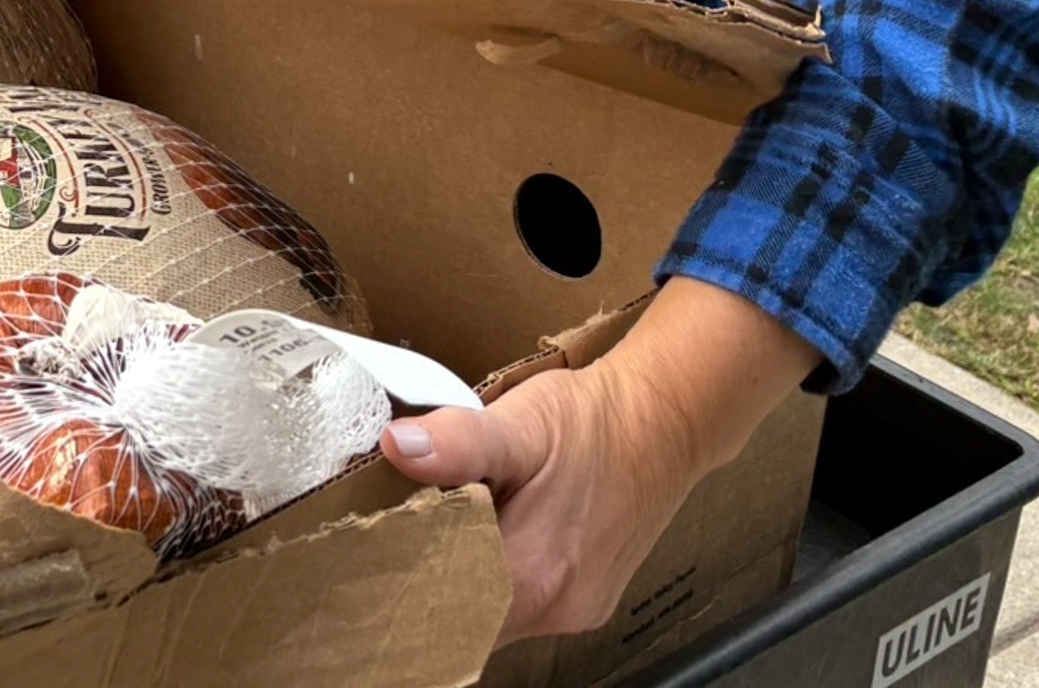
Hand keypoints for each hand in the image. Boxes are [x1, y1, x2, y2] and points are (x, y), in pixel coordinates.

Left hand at [380, 278, 817, 644]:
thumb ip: (458, 442)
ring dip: (461, 577)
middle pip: (466, 617)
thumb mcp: (522, 422)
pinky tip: (482, 533)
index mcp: (533, 576)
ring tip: (436, 527)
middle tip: (393, 535)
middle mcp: (556, 608)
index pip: (443, 611)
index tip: (371, 556)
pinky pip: (520, 602)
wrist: (667, 421)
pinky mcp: (586, 598)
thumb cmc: (596, 421)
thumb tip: (398, 447)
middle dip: (427, 581)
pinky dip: (493, 575)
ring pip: (492, 613)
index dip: (402, 587)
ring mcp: (575, 608)